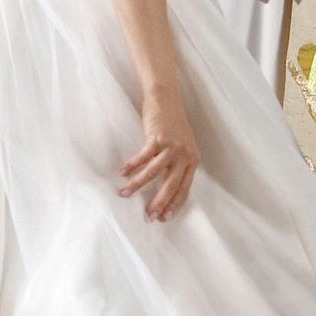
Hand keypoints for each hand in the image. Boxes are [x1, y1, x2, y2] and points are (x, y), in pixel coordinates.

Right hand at [119, 87, 200, 220]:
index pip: (184, 187)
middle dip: (159, 202)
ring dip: (138, 185)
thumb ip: (178, 164)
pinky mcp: (158, 138)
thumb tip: (166, 185)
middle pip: (171, 185)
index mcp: (193, 160)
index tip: (165, 216)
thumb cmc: (172, 123)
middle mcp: (185, 155)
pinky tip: (123, 173)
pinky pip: (143, 157)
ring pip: (154, 172)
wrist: (166, 99)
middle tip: (149, 215)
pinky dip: (132, 166)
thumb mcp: (182, 146)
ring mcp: (172, 147)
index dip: (174, 203)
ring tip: (125, 194)